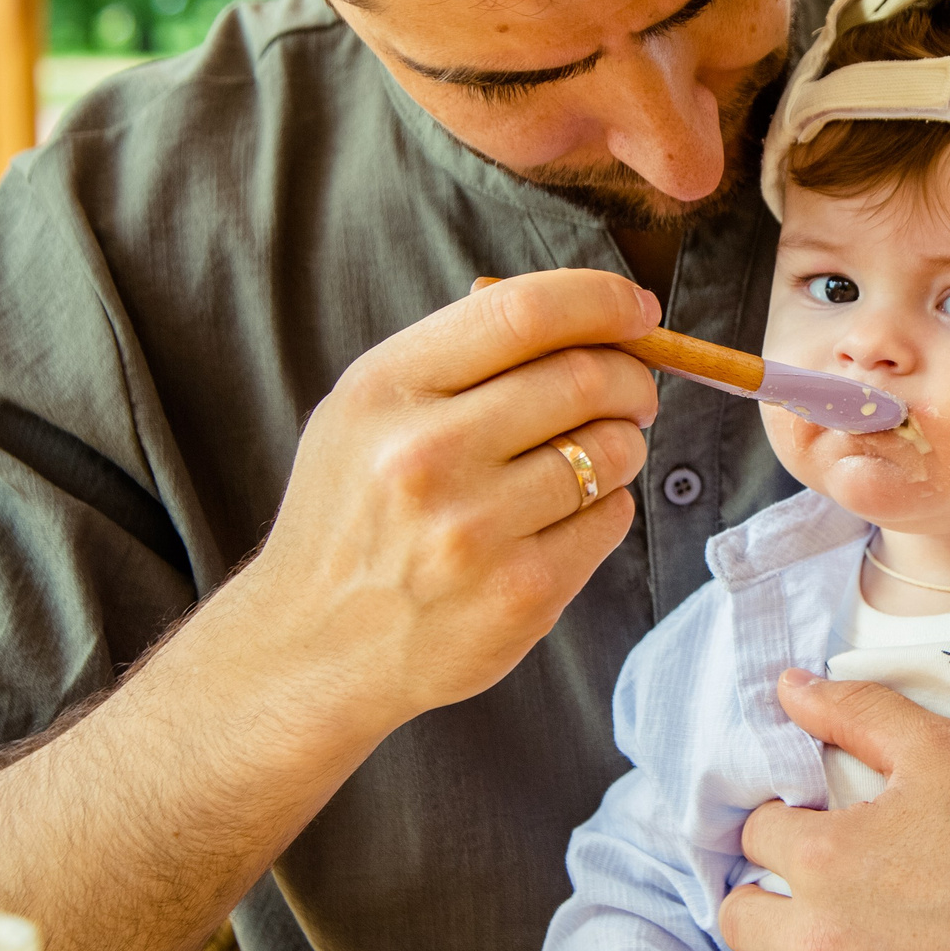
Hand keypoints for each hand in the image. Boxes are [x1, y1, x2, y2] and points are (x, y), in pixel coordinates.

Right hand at [233, 267, 660, 746]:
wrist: (314, 650)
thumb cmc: (352, 522)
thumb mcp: (364, 416)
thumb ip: (457, 360)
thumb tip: (583, 318)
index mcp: (386, 391)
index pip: (523, 312)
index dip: (601, 300)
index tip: (636, 308)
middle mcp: (427, 455)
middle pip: (583, 377)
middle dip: (629, 378)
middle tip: (633, 392)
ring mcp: (476, 530)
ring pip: (612, 450)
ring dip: (622, 446)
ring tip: (590, 460)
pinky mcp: (521, 593)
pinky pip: (611, 520)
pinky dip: (606, 508)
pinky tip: (563, 520)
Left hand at [709, 670, 949, 950]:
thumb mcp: (941, 750)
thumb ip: (855, 711)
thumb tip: (786, 686)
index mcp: (826, 858)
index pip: (756, 834)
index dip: (781, 823)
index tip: (806, 827)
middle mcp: (822, 940)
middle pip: (737, 913)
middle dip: (759, 889)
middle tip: (794, 886)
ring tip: (782, 946)